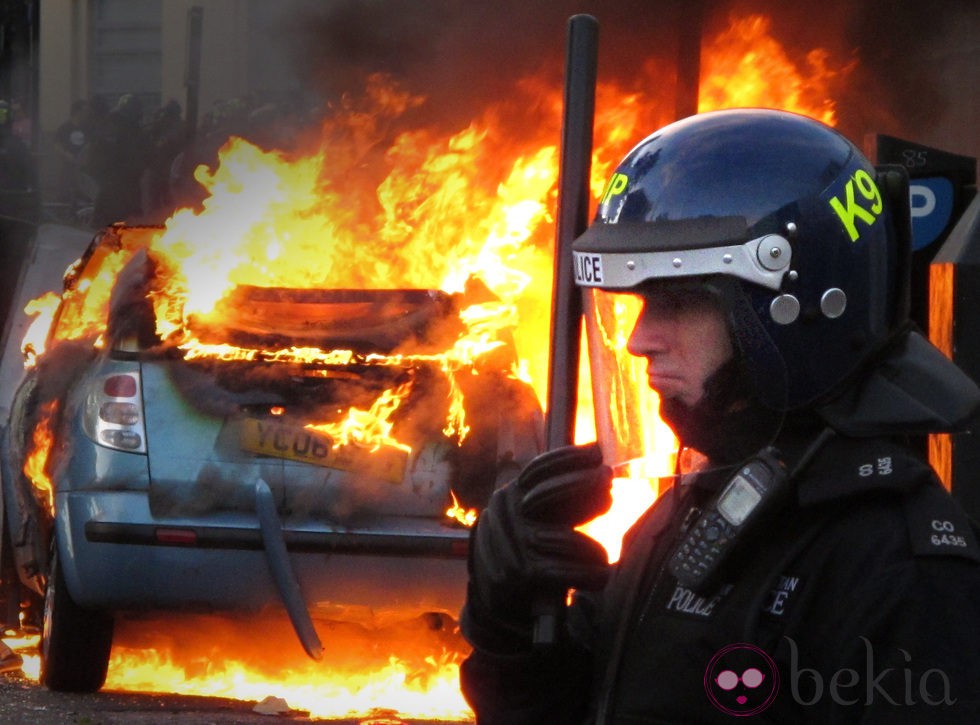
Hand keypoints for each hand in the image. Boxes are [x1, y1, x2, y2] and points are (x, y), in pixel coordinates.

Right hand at [460, 443, 612, 651]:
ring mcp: (513, 545)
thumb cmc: (527, 559)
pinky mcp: (522, 574)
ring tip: (599, 559)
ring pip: (569, 540)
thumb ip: (561, 503)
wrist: (496, 610)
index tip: (595, 451)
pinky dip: (591, 575)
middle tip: (608, 480)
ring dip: (592, 552)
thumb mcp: (534, 524)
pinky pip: (570, 570)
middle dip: (584, 484)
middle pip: (552, 492)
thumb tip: (600, 477)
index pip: (539, 470)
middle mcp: (505, 516)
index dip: (568, 458)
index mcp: (508, 499)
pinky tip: (598, 577)